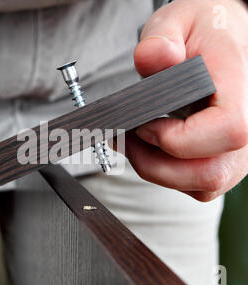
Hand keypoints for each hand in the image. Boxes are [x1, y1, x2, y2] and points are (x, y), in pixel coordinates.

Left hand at [122, 0, 247, 200]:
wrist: (220, 42)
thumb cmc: (202, 31)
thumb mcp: (178, 19)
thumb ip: (162, 36)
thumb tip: (154, 58)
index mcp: (239, 84)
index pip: (226, 129)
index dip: (177, 138)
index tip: (144, 125)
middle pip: (210, 172)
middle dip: (155, 163)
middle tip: (128, 139)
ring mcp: (241, 148)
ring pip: (203, 184)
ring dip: (157, 171)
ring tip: (135, 144)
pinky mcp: (227, 160)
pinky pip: (199, 186)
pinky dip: (169, 175)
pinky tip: (153, 151)